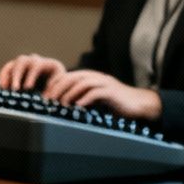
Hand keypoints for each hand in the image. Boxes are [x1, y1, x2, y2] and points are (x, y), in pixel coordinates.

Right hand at [0, 54, 66, 91]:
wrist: (54, 82)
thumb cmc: (59, 84)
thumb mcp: (61, 85)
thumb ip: (55, 89)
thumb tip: (48, 96)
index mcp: (46, 63)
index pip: (36, 65)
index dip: (31, 76)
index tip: (28, 87)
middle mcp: (34, 60)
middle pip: (22, 61)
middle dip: (17, 75)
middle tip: (15, 89)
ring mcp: (24, 64)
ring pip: (13, 64)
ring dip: (8, 76)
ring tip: (5, 88)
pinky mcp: (16, 68)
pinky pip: (7, 69)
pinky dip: (3, 77)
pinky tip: (2, 87)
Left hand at [43, 69, 162, 119]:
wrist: (138, 104)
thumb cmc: (115, 103)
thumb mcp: (95, 99)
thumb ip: (82, 98)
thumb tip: (63, 105)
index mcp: (90, 77)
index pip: (68, 76)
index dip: (55, 84)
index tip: (45, 95)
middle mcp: (96, 77)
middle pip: (72, 77)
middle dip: (58, 88)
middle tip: (48, 99)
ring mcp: (104, 83)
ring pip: (82, 83)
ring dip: (69, 93)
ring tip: (60, 103)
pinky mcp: (112, 92)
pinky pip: (96, 92)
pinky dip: (85, 99)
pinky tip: (77, 106)